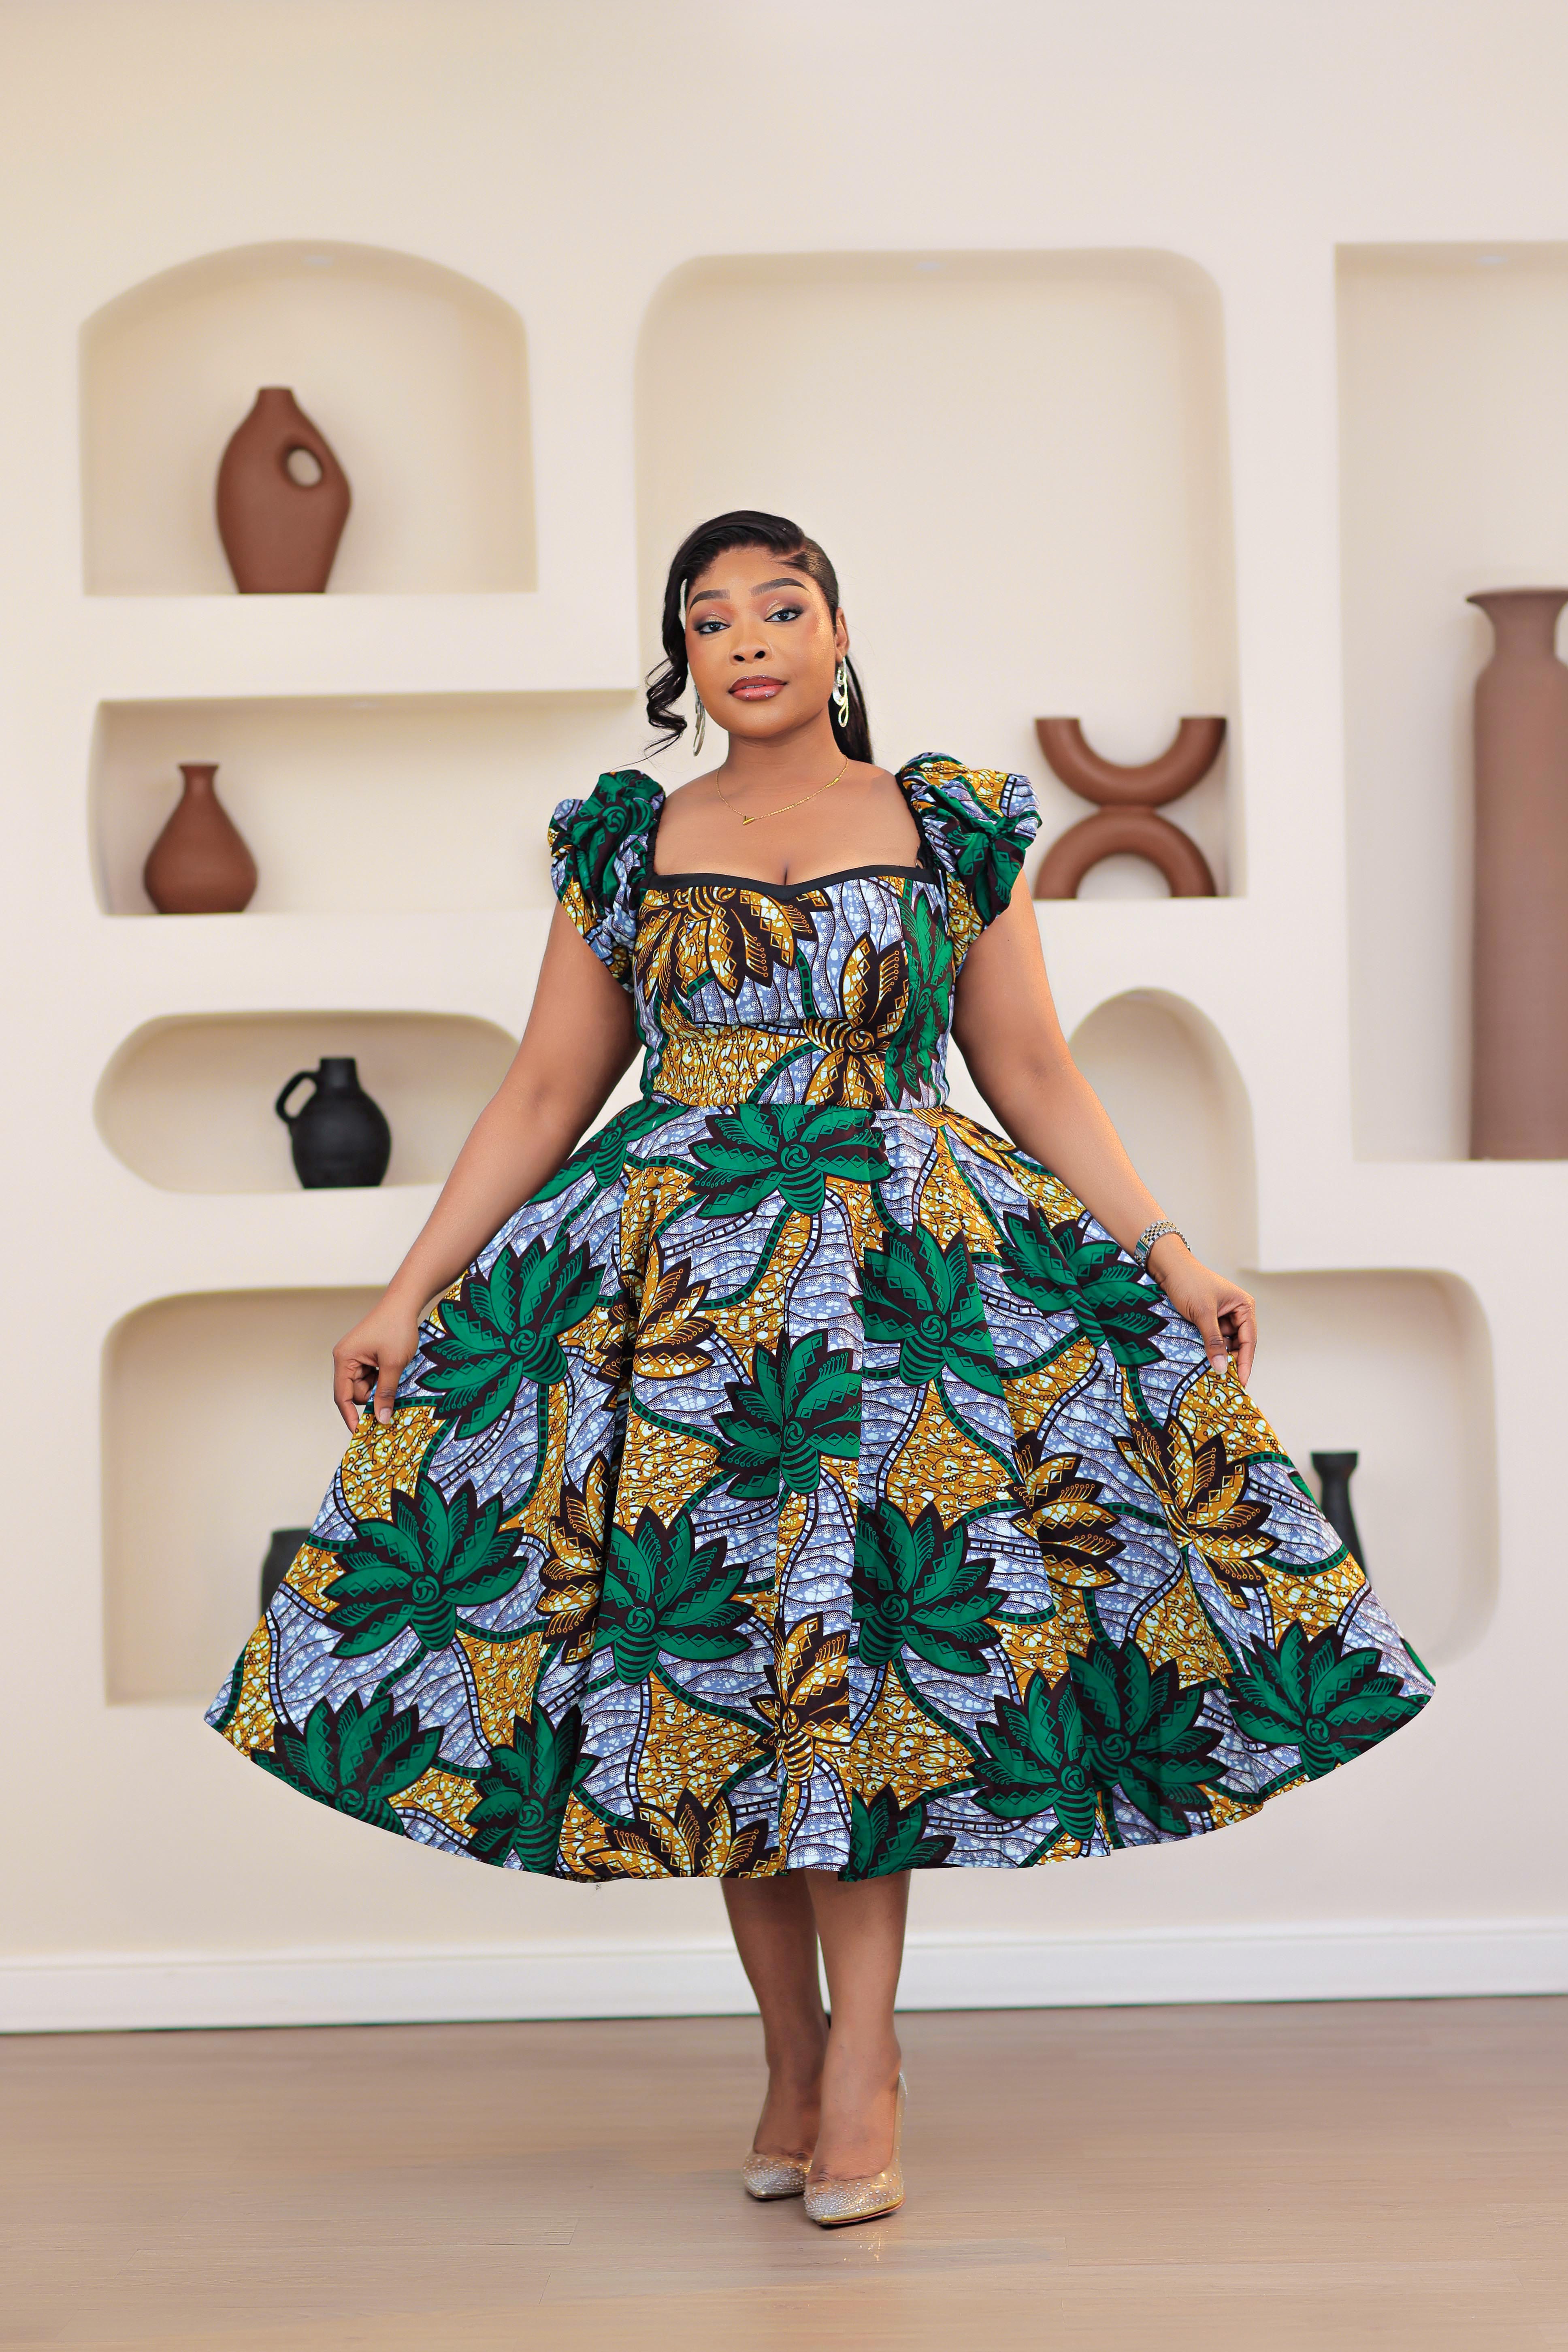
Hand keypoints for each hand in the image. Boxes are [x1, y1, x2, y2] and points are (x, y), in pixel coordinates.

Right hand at [332, 1298, 423, 1431]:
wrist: (405, 1303)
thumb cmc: (396, 1328)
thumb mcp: (393, 1364)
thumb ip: (386, 1393)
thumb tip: (382, 1419)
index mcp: (344, 1358)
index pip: (342, 1396)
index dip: (351, 1416)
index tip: (359, 1433)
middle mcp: (345, 1358)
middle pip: (355, 1392)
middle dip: (372, 1398)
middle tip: (392, 1401)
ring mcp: (356, 1357)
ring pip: (366, 1386)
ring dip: (381, 1387)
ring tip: (396, 1374)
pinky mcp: (366, 1356)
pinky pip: (372, 1377)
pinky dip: (383, 1379)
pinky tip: (395, 1371)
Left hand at [1144, 1237, 1256, 1384]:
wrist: (1168, 1267)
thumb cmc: (1189, 1283)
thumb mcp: (1203, 1313)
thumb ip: (1213, 1341)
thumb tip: (1221, 1368)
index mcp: (1244, 1307)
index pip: (1249, 1340)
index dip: (1245, 1363)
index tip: (1240, 1382)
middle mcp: (1237, 1312)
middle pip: (1239, 1344)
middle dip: (1232, 1362)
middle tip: (1225, 1385)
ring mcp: (1223, 1317)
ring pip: (1225, 1344)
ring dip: (1219, 1357)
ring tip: (1212, 1376)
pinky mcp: (1209, 1320)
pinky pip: (1213, 1339)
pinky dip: (1209, 1350)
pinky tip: (1203, 1362)